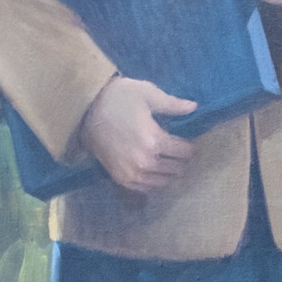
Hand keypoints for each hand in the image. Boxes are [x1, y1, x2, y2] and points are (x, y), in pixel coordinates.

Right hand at [80, 76, 196, 193]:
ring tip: (171, 163)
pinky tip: (156, 173)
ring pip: (163, 181)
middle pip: (176, 168)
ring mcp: (132, 172)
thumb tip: (194, 108)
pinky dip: (154, 182)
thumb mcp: (147, 94)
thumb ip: (173, 104)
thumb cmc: (119, 98)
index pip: (184, 152)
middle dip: (182, 160)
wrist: (86, 110)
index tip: (191, 143)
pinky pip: (145, 188)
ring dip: (170, 173)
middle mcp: (145, 162)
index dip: (190, 147)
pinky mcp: (120, 177)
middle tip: (182, 153)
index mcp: (155, 141)